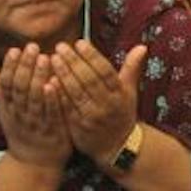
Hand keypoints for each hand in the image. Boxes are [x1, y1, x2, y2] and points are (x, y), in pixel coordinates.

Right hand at [0, 43, 69, 170]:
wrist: (34, 165)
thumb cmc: (22, 132)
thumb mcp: (5, 111)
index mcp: (10, 108)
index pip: (7, 84)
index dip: (10, 67)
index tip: (15, 50)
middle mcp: (21, 115)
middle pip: (21, 88)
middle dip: (26, 67)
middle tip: (33, 47)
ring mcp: (37, 123)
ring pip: (35, 99)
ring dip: (39, 78)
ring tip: (45, 58)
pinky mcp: (54, 132)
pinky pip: (52, 114)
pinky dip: (52, 99)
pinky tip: (55, 84)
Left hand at [47, 40, 144, 166]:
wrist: (116, 147)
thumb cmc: (121, 114)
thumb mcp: (130, 92)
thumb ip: (132, 68)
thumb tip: (142, 47)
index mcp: (120, 95)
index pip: (105, 71)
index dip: (92, 56)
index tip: (79, 42)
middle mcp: (107, 106)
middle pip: (89, 80)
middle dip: (74, 62)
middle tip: (61, 46)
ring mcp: (92, 117)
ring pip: (76, 93)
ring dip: (63, 74)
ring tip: (53, 58)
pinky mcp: (79, 126)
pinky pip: (67, 107)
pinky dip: (58, 93)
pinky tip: (49, 80)